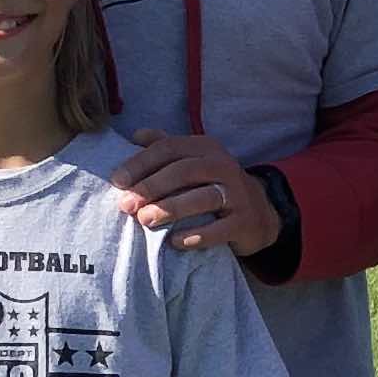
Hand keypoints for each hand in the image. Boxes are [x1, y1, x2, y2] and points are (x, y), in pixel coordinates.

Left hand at [114, 131, 281, 256]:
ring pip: (203, 198)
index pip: (169, 149)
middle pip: (184, 171)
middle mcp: (224, 166)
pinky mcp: (245, 222)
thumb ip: (167, 146)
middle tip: (127, 205)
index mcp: (207, 148)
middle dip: (152, 187)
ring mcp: (238, 194)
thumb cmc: (214, 185)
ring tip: (145, 220)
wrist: (260, 212)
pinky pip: (220, 229)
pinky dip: (197, 236)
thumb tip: (136, 135)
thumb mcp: (195, 160)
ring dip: (171, 209)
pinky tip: (175, 242)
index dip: (141, 163)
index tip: (117, 182)